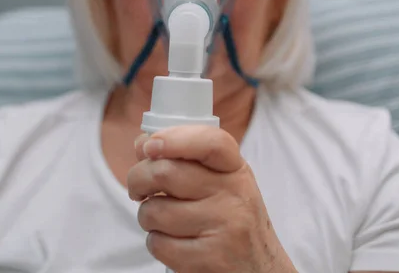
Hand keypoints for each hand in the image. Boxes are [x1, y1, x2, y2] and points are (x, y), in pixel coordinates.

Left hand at [127, 126, 296, 272]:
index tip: (149, 146)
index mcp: (234, 168)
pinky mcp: (211, 257)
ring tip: (163, 221)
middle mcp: (234, 193)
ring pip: (155, 211)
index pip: (210, 141)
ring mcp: (225, 225)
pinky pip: (159, 244)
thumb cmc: (231, 219)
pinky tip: (173, 242)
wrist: (260, 268)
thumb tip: (142, 143)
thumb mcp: (220, 182)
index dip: (174, 139)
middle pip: (166, 172)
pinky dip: (156, 243)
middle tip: (138, 189)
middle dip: (138, 180)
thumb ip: (184, 159)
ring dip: (147, 216)